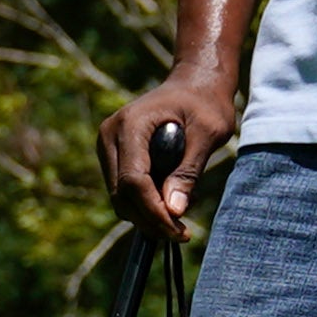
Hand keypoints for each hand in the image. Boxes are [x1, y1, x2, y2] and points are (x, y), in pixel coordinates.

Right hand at [104, 77, 237, 236]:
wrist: (193, 83)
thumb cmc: (206, 102)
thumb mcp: (209, 133)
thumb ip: (189, 170)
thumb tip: (174, 210)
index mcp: (131, 125)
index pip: (133, 180)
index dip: (154, 211)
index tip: (179, 231)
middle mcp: (110, 134)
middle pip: (121, 194)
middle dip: (150, 219)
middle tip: (182, 233)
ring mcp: (107, 144)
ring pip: (119, 196)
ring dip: (146, 215)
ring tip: (179, 220)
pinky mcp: (112, 154)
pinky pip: (122, 189)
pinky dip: (143, 203)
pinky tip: (169, 204)